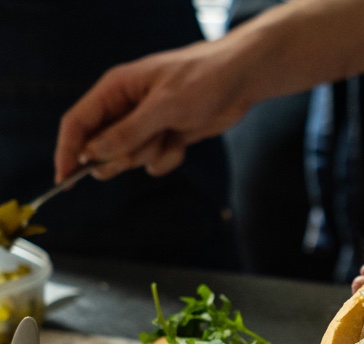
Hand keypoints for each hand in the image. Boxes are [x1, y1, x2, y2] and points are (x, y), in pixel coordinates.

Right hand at [54, 39, 247, 182]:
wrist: (238, 82)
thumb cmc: (200, 82)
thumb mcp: (164, 106)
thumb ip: (128, 132)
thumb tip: (93, 154)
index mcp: (115, 90)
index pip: (78, 123)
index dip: (68, 152)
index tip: (63, 180)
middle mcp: (125, 109)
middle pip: (102, 147)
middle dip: (122, 156)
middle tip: (147, 144)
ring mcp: (145, 126)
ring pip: (130, 159)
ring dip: (151, 155)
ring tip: (171, 134)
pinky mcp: (164, 139)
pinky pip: (155, 164)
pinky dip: (169, 159)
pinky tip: (182, 141)